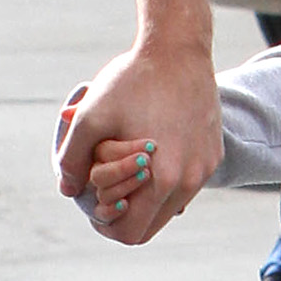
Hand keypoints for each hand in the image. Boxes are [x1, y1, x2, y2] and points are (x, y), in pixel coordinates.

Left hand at [54, 37, 223, 245]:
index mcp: (164, 180)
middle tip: (107, 186)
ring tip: (126, 163)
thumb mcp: (90, 117)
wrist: (178, 47)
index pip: (133, 233)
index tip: (95, 207)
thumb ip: (73, 159)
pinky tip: (149, 148)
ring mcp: (206, 167)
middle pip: (152, 225)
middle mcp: (191, 180)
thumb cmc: (133, 81)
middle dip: (126, 212)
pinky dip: (165, 177)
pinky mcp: (213, 152)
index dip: (107, 227)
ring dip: (146, 195)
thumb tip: (68, 190)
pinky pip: (186, 182)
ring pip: (170, 205)